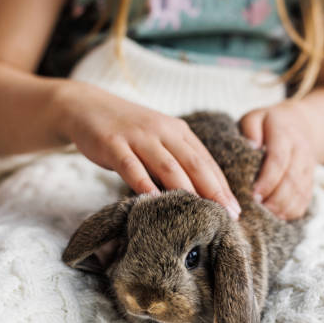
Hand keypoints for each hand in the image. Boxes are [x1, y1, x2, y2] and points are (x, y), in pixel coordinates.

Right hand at [57, 80, 240, 218]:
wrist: (88, 107)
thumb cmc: (128, 131)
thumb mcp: (158, 139)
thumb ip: (177, 160)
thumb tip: (200, 194)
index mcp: (178, 130)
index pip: (206, 160)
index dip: (222, 185)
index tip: (236, 209)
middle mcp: (162, 131)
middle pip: (193, 163)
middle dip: (213, 191)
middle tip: (228, 216)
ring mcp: (138, 137)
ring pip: (167, 166)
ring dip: (186, 191)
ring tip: (201, 214)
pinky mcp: (113, 144)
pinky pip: (131, 166)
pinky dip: (144, 184)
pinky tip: (155, 201)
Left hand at [240, 101, 315, 219]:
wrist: (297, 123)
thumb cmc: (267, 124)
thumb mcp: (255, 117)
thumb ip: (250, 128)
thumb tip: (252, 146)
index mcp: (285, 134)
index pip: (279, 159)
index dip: (267, 180)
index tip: (254, 194)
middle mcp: (301, 150)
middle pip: (292, 179)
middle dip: (275, 197)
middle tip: (257, 207)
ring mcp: (309, 166)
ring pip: (302, 191)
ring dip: (284, 206)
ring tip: (267, 215)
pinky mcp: (311, 178)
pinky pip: (307, 198)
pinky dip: (294, 210)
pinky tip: (279, 216)